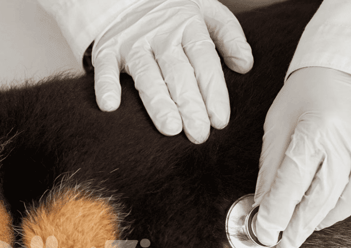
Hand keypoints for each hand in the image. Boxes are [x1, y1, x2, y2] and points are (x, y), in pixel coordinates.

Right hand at [91, 0, 252, 143]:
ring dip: (157, 101)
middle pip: (177, 71)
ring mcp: (133, 41)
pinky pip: (105, 68)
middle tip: (198, 132)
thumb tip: (245, 65)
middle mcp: (161, 33)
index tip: (219, 119)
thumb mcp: (206, 11)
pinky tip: (110, 106)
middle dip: (189, 103)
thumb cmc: (172, 12)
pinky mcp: (107, 49)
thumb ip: (228, 35)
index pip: (203, 59)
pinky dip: (106, 85)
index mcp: (188, 23)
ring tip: (170, 127)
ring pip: (147, 74)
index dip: (212, 90)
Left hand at [254, 67, 350, 247]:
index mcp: (317, 129)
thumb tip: (262, 209)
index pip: (292, 184)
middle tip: (283, 245)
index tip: (265, 234)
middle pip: (320, 200)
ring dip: (322, 219)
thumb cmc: (311, 94)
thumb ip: (271, 168)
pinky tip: (333, 205)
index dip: (276, 214)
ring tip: (304, 225)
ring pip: (347, 203)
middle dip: (298, 227)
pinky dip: (350, 206)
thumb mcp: (280, 123)